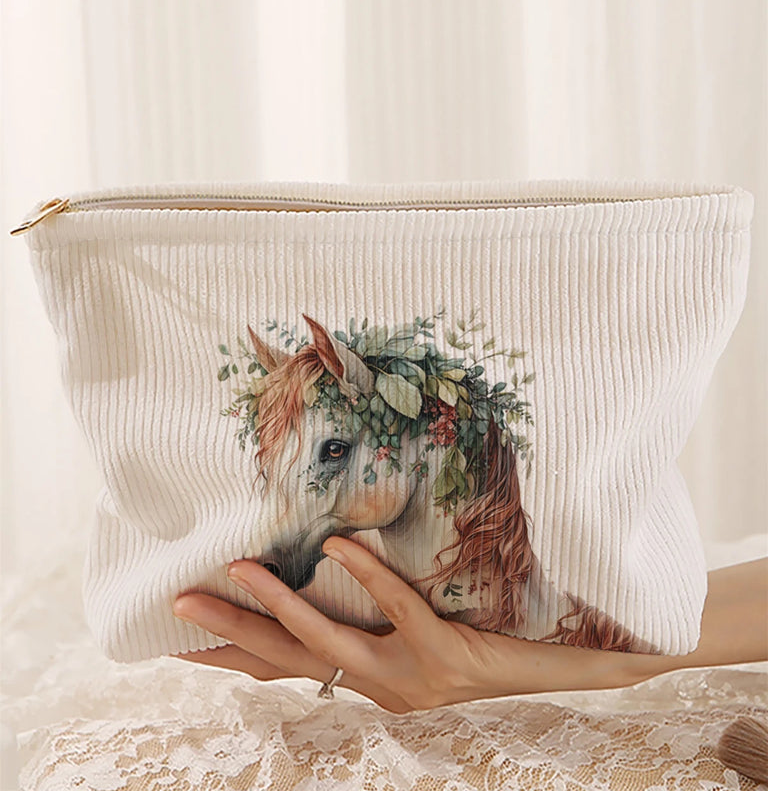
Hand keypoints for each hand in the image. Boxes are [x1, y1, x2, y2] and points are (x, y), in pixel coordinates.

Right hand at [172, 535, 532, 713]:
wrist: (552, 679)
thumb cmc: (494, 652)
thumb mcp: (427, 641)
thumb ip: (392, 613)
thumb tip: (347, 562)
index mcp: (368, 679)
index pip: (287, 669)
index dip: (233, 656)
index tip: (182, 642)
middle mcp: (376, 683)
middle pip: (285, 657)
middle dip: (229, 630)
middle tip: (178, 598)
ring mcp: (405, 674)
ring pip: (324, 640)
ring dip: (276, 606)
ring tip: (235, 568)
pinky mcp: (441, 652)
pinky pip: (395, 609)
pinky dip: (366, 577)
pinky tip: (340, 541)